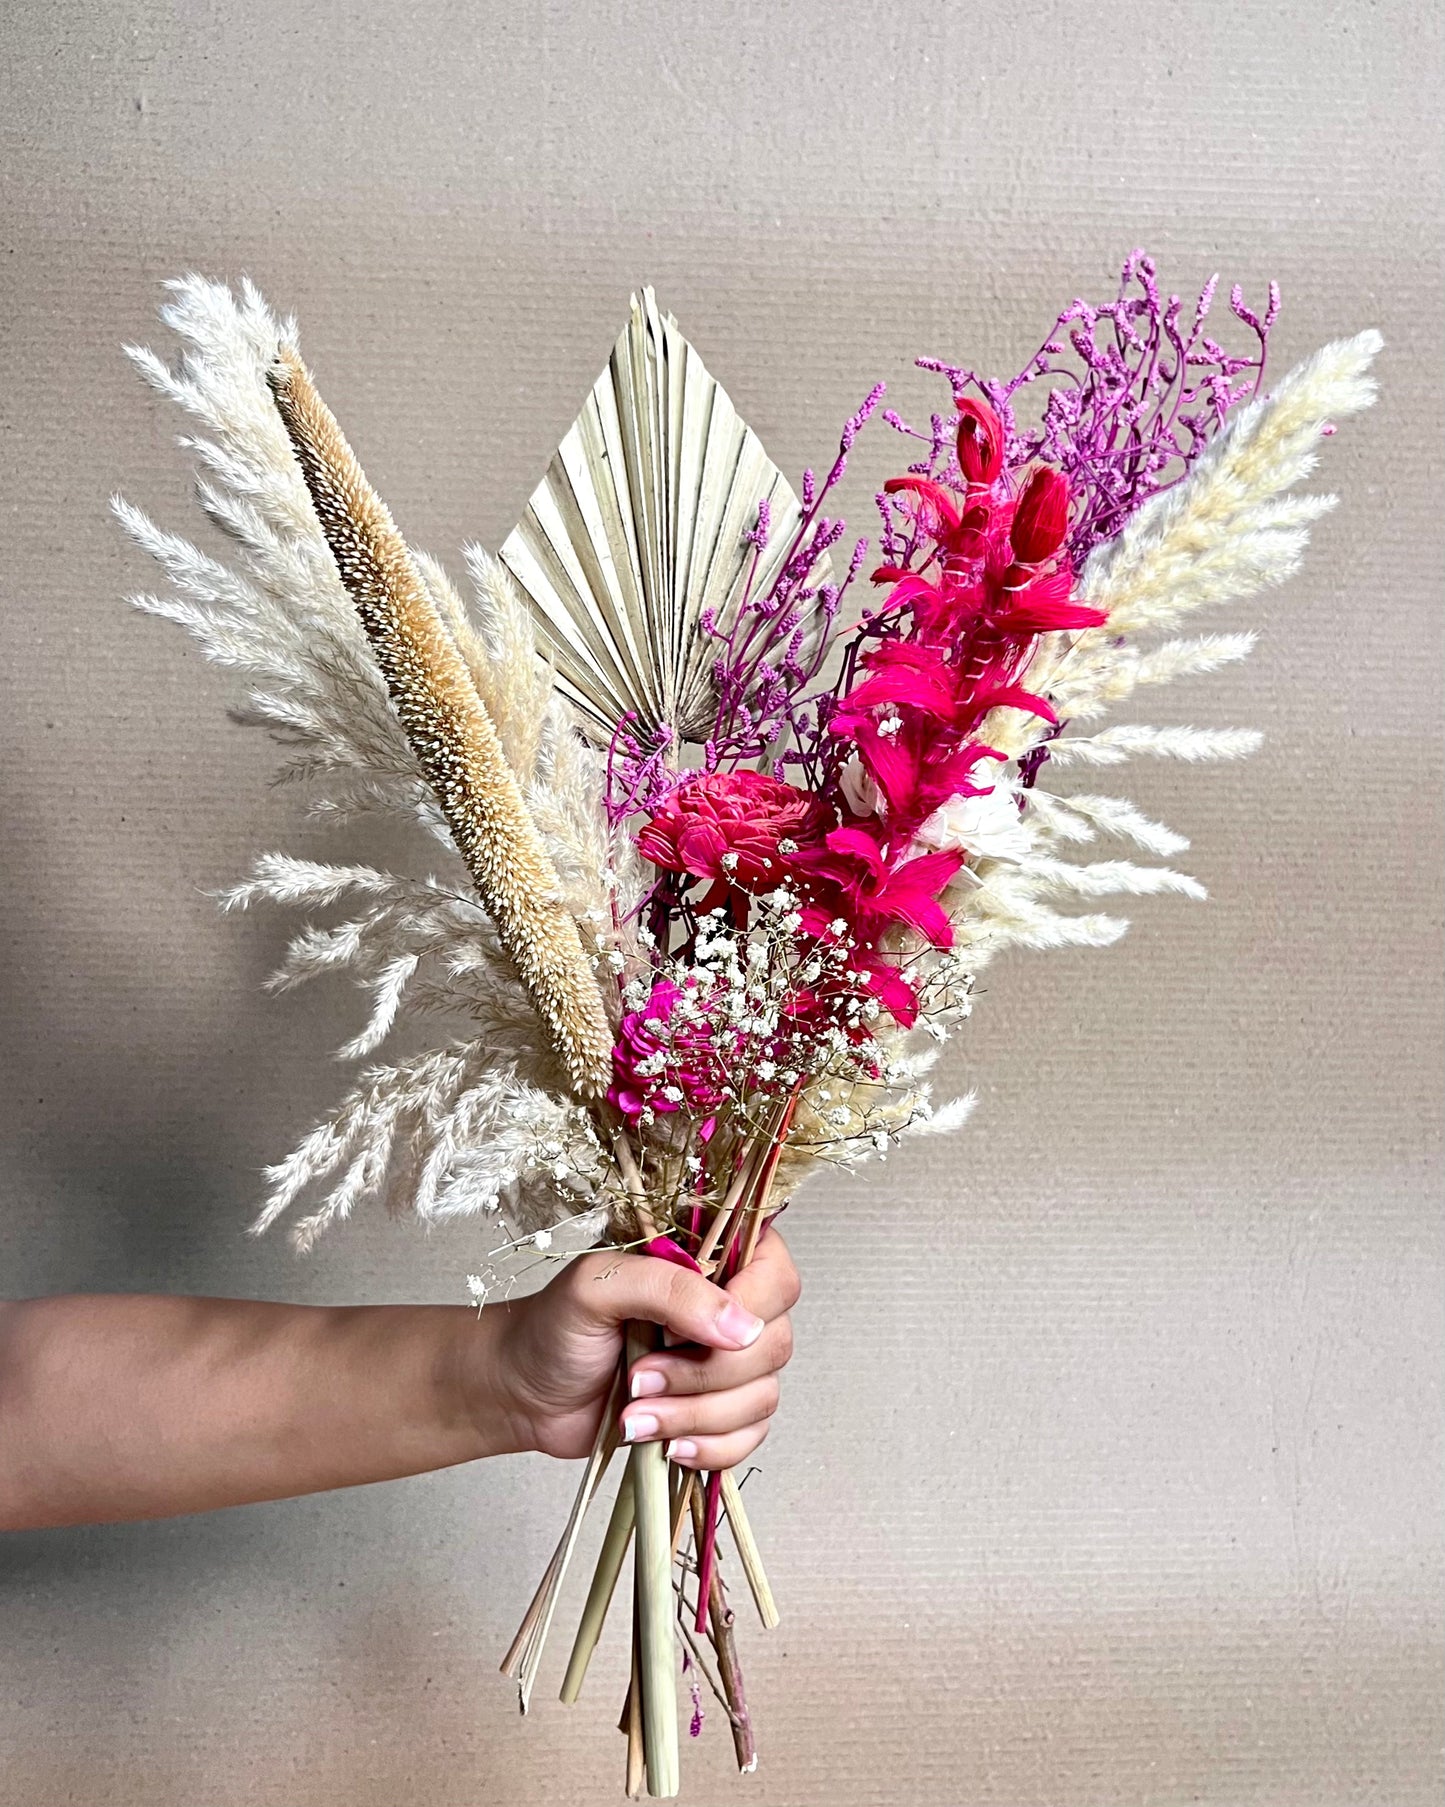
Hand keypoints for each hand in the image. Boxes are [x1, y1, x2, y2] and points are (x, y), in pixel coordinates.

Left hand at [486, 1229, 799, 1468]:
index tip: (700, 1332)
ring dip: (696, 1416)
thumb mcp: (597, 1288)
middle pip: (774, 1343)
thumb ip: (670, 1290)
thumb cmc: (552, 1328)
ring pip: (762, 1397)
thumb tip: (743, 1328)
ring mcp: (725, 1363)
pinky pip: (749, 1438)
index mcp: (707, 1257)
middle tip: (639, 1377)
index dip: (752, 1305)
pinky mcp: (716, 1412)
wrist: (523, 1393)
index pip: (774, 1270)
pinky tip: (664, 1444)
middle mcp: (728, 1306)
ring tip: (635, 1413)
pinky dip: (708, 1448)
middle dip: (705, 1374)